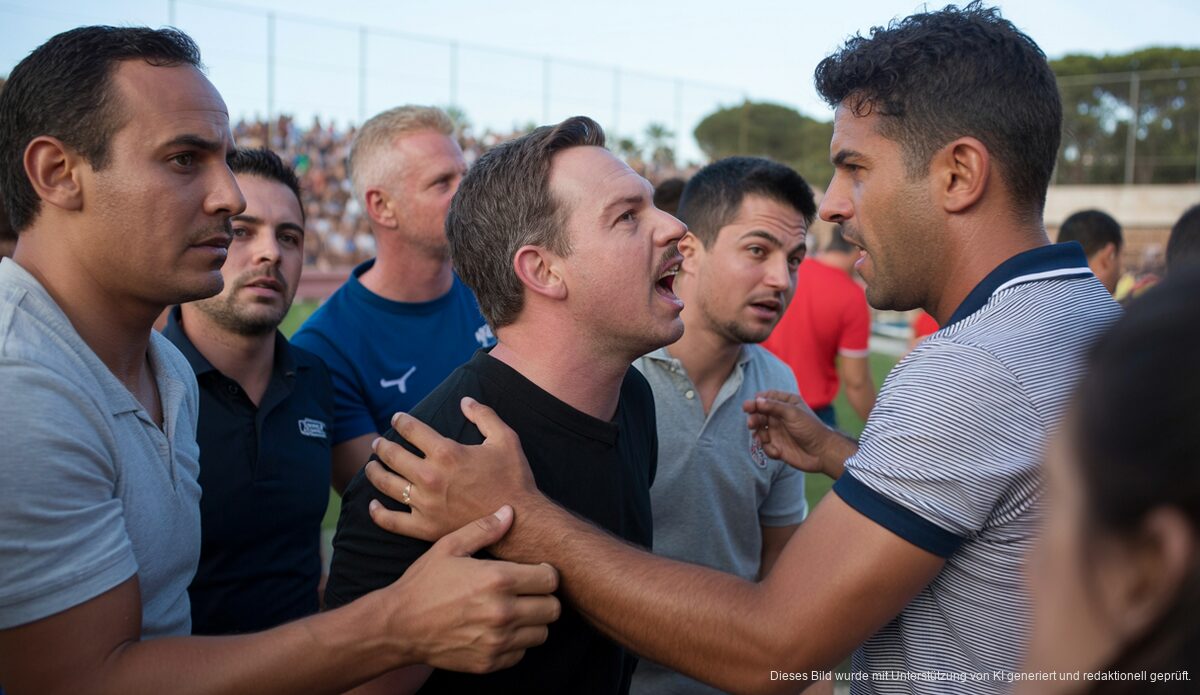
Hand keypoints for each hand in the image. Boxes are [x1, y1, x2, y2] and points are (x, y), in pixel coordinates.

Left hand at [366, 397, 541, 542]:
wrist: (520, 521)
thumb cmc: (514, 478)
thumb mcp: (505, 438)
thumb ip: (484, 415)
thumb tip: (464, 400)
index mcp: (447, 452)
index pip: (411, 430)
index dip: (401, 421)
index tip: (397, 418)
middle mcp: (430, 477)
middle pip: (392, 455)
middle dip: (382, 446)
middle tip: (378, 443)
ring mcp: (425, 504)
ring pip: (386, 484)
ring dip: (374, 472)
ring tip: (372, 466)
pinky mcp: (425, 527)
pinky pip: (392, 521)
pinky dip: (378, 512)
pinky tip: (373, 504)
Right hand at [384, 505, 560, 672]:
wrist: (398, 626)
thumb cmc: (424, 583)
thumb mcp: (449, 547)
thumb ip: (484, 529)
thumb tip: (510, 512)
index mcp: (497, 579)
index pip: (550, 579)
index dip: (544, 573)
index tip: (533, 572)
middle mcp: (503, 612)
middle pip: (553, 608)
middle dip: (543, 598)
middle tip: (526, 592)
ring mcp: (497, 641)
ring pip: (542, 632)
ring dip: (532, 622)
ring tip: (513, 610)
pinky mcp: (490, 662)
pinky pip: (522, 652)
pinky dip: (516, 642)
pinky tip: (498, 629)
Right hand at [743, 390, 829, 474]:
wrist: (822, 453)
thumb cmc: (810, 429)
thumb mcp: (792, 413)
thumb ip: (773, 406)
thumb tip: (757, 400)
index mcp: (786, 404)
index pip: (767, 398)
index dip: (757, 401)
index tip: (749, 406)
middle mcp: (780, 417)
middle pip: (759, 414)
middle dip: (754, 418)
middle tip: (751, 423)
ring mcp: (778, 432)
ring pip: (759, 430)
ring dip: (758, 434)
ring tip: (763, 439)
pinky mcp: (777, 446)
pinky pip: (765, 446)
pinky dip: (768, 449)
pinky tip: (777, 452)